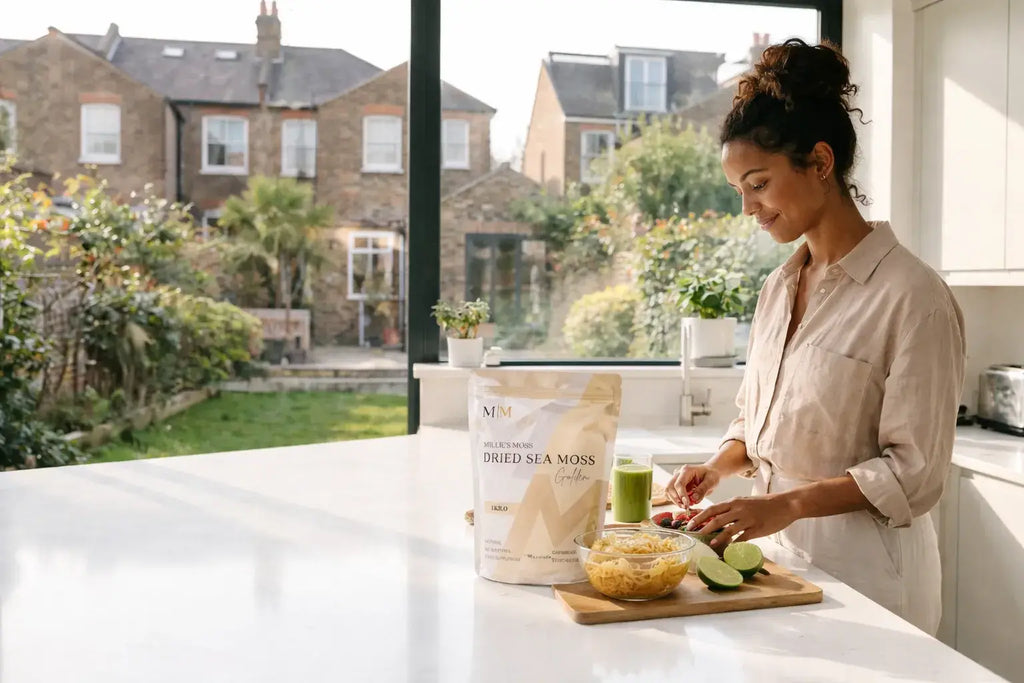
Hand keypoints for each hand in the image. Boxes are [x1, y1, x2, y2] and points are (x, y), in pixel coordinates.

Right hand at [665, 464, 720, 507]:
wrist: (710, 472)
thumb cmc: (711, 475)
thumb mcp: (711, 481)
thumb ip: (702, 490)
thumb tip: (694, 499)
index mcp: (687, 470)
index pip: (679, 484)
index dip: (681, 495)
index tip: (687, 504)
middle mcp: (678, 474)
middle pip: (670, 487)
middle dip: (676, 499)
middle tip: (685, 507)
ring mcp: (676, 479)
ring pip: (668, 491)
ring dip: (675, 500)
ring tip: (686, 506)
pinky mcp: (676, 485)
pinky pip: (671, 494)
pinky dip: (676, 500)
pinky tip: (684, 504)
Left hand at [684, 494, 799, 548]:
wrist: (785, 504)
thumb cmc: (764, 504)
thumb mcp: (745, 503)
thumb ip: (732, 510)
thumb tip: (717, 520)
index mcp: (734, 502)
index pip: (712, 508)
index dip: (698, 516)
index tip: (688, 523)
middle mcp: (738, 509)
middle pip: (715, 517)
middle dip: (701, 526)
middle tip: (692, 534)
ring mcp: (747, 519)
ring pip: (727, 528)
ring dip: (716, 536)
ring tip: (708, 543)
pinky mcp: (757, 528)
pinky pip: (742, 537)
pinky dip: (734, 544)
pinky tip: (728, 550)